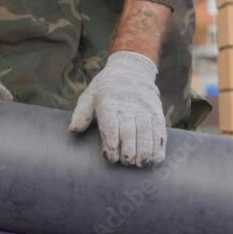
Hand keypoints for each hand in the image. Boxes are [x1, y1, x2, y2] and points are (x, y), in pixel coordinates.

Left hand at [68, 51, 166, 166]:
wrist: (131, 69)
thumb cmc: (105, 89)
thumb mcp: (89, 96)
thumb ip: (81, 114)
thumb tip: (73, 130)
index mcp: (108, 103)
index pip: (111, 124)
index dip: (111, 142)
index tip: (111, 157)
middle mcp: (128, 106)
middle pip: (130, 130)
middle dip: (128, 150)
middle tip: (125, 161)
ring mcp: (144, 110)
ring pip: (146, 132)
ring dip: (145, 151)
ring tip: (140, 164)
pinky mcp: (156, 113)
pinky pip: (159, 131)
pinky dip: (158, 146)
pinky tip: (155, 159)